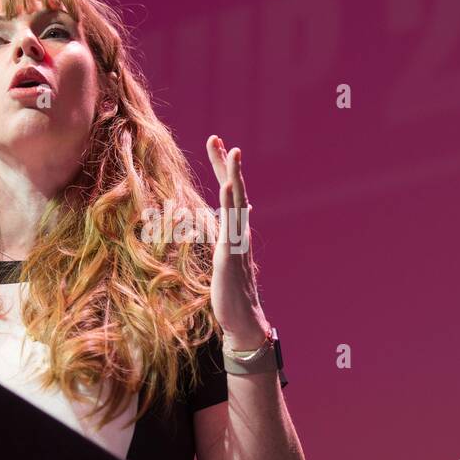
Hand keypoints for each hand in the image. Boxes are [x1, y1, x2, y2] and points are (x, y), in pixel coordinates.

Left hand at [205, 135, 271, 349]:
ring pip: (237, 205)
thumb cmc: (230, 291)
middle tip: (219, 139)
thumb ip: (224, 236)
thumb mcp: (223, 258)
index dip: (223, 168)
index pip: (229, 193)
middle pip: (235, 191)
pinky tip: (229, 190)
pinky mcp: (230, 258)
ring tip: (233, 153)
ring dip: (234, 177)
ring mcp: (237, 244)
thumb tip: (224, 218)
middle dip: (227, 165)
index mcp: (235, 231)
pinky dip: (231, 207)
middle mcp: (240, 233)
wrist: (242, 320)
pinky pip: (232, 228)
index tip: (217, 142)